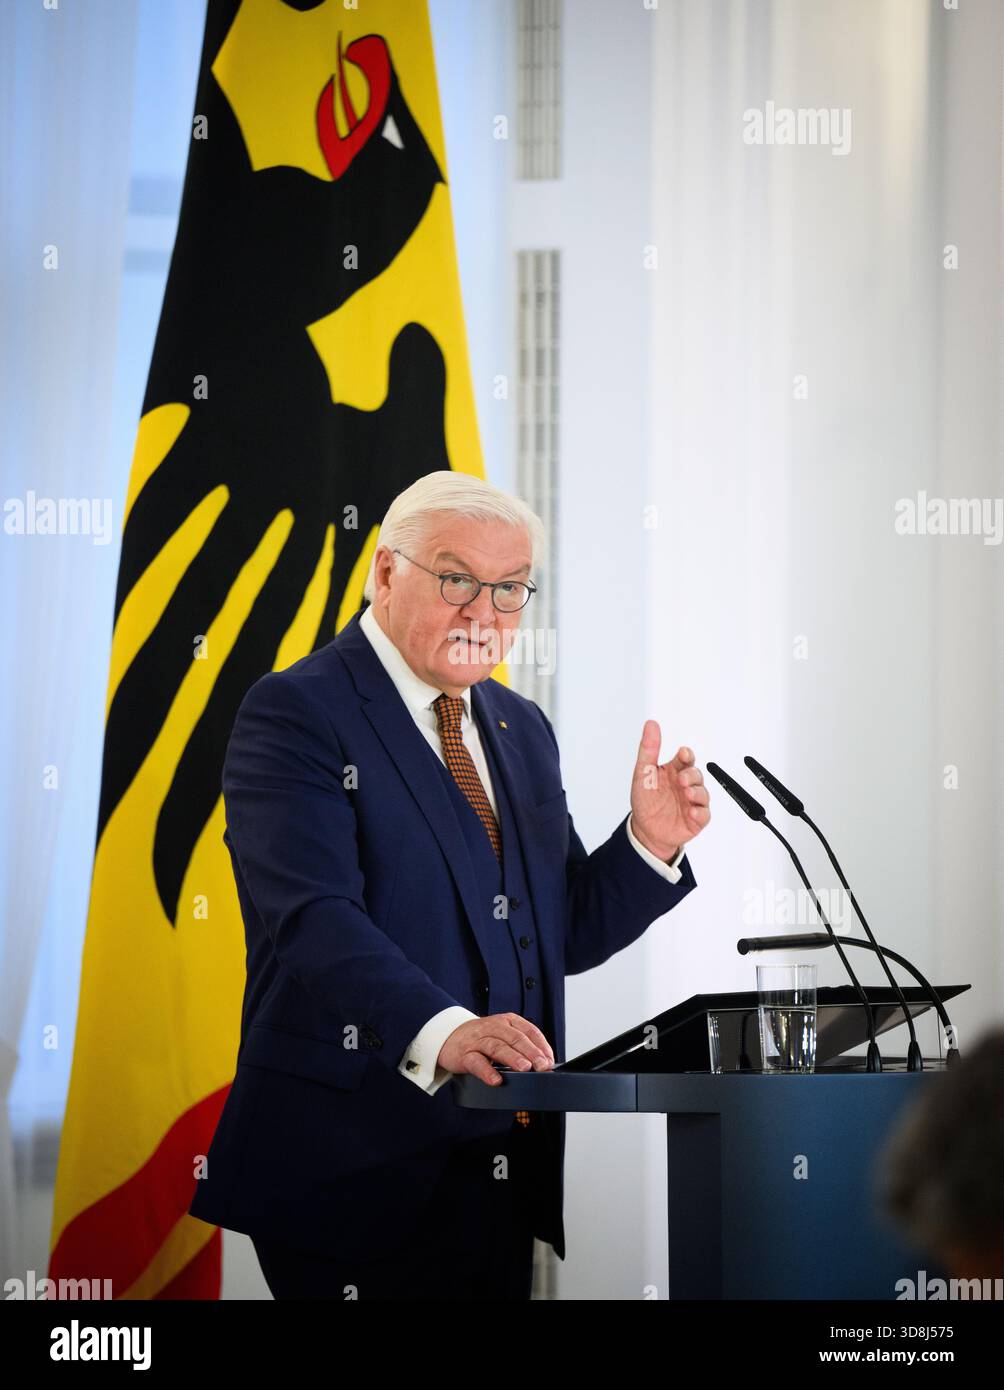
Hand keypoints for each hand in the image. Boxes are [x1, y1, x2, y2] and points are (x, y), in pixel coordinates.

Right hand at [438, 1013, 554, 1086]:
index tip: (550, 1060)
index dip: (541, 1045)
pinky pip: (476, 1062)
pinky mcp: (465, 1054)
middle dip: (531, 1052)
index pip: (529, 1030)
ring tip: (525, 1068)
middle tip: (543, 1065)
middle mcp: (494, 1027)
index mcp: (507, 1021)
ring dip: (512, 1057)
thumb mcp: (502, 1035)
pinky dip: (487, 1071)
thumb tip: (544, 1063)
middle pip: (515, 1038)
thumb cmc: (481, 1038)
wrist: (448, 1036)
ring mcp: (478, 1040)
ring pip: (497, 1047)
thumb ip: (521, 1045)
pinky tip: (496, 1080)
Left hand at [630, 722, 710, 859]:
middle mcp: (686, 785)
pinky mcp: (696, 820)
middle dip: (692, 775)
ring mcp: (692, 802)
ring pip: (703, 793)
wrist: (645, 830)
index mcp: (674, 771)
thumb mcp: (642, 773)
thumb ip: (648, 749)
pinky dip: (700, 813)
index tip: (683, 753)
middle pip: (697, 774)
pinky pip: (704, 815)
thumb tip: (651, 724)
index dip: (686, 755)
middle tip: (682, 779)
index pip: (685, 759)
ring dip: (697, 792)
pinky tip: (691, 812)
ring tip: (687, 793)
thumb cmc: (646, 800)